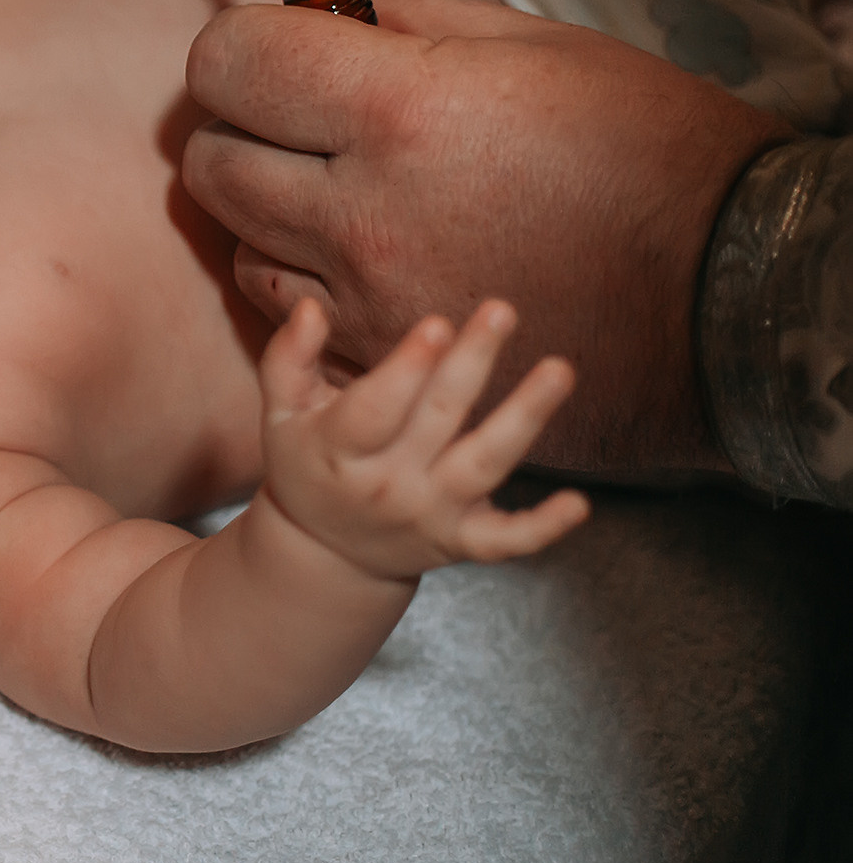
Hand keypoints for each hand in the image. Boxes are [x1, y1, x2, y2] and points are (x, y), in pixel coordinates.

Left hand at [182, 0, 789, 471]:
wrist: (729, 296)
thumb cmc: (645, 151)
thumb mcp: (534, 44)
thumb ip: (400, 13)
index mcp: (400, 110)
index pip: (228, 61)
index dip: (238, 45)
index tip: (273, 47)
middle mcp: (363, 211)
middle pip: (210, 157)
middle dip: (238, 123)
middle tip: (297, 114)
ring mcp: (366, 297)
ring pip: (236, 237)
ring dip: (264, 205)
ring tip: (337, 185)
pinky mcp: (380, 359)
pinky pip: (278, 312)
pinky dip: (293, 277)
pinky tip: (351, 254)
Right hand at [260, 297, 587, 580]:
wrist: (327, 554)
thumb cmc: (309, 465)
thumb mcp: (282, 414)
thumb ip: (288, 358)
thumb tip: (312, 308)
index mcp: (338, 451)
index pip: (373, 410)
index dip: (406, 371)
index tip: (437, 325)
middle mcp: (387, 486)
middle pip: (437, 421)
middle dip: (470, 365)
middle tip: (500, 311)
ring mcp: (430, 515)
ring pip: (484, 465)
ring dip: (525, 418)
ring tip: (560, 369)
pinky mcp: (463, 541)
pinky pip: (507, 540)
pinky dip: (544, 527)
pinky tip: (579, 504)